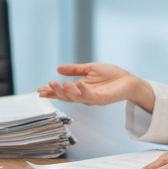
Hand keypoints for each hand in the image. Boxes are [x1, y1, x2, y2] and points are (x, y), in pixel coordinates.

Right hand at [36, 62, 155, 110]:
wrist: (128, 80)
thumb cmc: (111, 75)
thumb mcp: (89, 69)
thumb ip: (75, 70)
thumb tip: (58, 69)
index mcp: (80, 89)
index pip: (62, 92)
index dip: (51, 92)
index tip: (40, 90)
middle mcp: (84, 96)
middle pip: (66, 97)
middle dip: (55, 92)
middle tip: (47, 86)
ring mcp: (92, 99)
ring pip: (76, 98)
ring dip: (67, 92)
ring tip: (61, 84)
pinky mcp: (101, 99)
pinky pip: (90, 96)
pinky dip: (83, 90)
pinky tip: (78, 83)